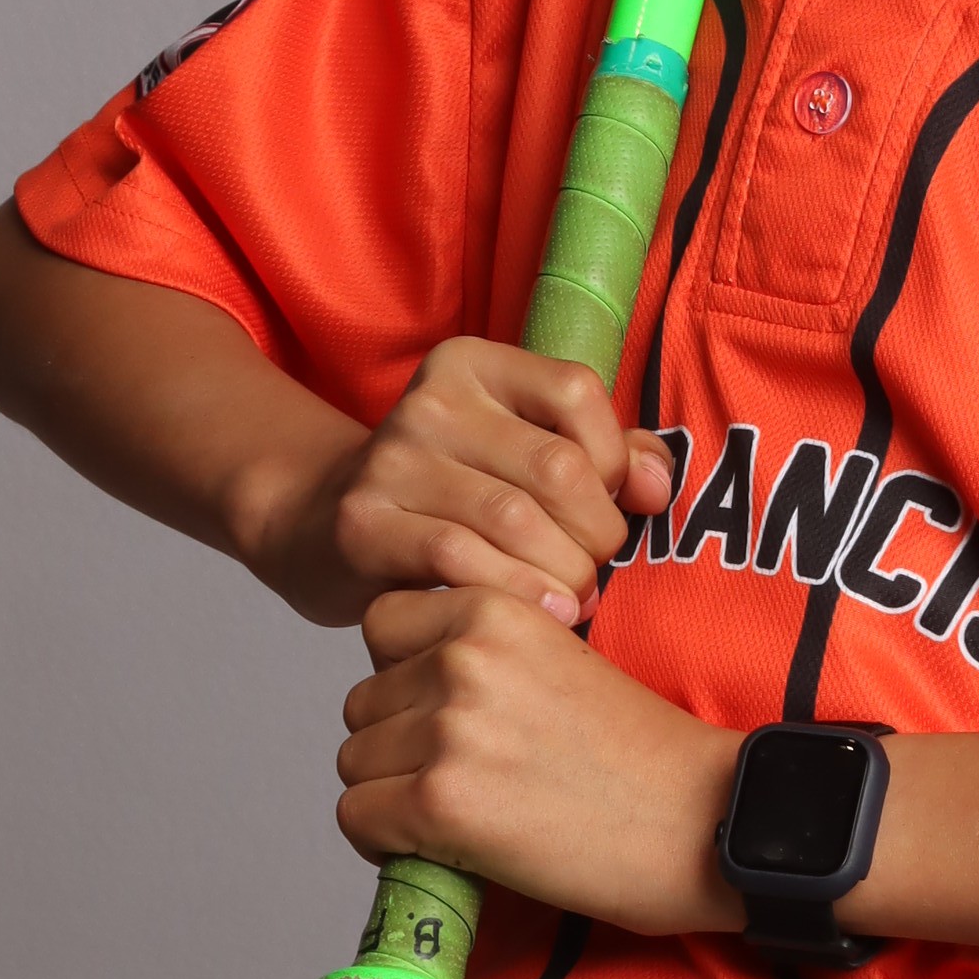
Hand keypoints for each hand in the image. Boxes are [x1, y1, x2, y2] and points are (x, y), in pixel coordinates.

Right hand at [253, 338, 672, 628]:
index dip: (615, 461)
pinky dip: (514, 591)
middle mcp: (430, 399)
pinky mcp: (363, 521)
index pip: (575, 391)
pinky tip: (539, 614)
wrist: (323, 527)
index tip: (613, 507)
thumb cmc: (450, 495)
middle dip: (597, 534)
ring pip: (514, 519)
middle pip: (555, 466)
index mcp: (473, 364)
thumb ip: (605, 456)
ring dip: (564, 573)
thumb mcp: (522, 453)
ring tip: (575, 601)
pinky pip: (459, 558)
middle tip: (596, 572)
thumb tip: (655, 484)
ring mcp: (390, 458)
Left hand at [336, 588, 739, 932]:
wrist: (704, 819)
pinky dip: (386, 843)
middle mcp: (463, 658)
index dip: (403, 676)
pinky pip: (357, 818)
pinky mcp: (440, 801)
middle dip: (397, 745)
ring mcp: (449, 728)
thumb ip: (485, 657)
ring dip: (390, 796)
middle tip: (461, 781)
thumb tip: (406, 692)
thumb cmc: (645, 757)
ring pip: (354, 762)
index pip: (381, 625)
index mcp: (497, 609)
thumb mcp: (562, 659)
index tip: (444, 714)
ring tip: (458, 818)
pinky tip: (442, 850)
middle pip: (362, 702)